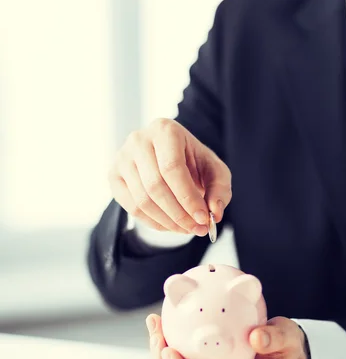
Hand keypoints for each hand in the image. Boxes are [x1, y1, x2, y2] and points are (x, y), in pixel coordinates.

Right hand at [108, 118, 231, 235]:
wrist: (170, 157)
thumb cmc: (194, 162)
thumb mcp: (215, 171)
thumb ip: (219, 190)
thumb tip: (214, 213)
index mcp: (165, 130)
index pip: (172, 168)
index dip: (187, 197)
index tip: (203, 218)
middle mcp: (139, 140)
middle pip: (155, 186)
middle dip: (179, 214)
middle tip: (198, 229)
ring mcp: (122, 158)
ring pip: (142, 200)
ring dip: (168, 222)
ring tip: (187, 229)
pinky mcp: (114, 175)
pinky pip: (131, 207)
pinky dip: (154, 222)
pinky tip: (170, 225)